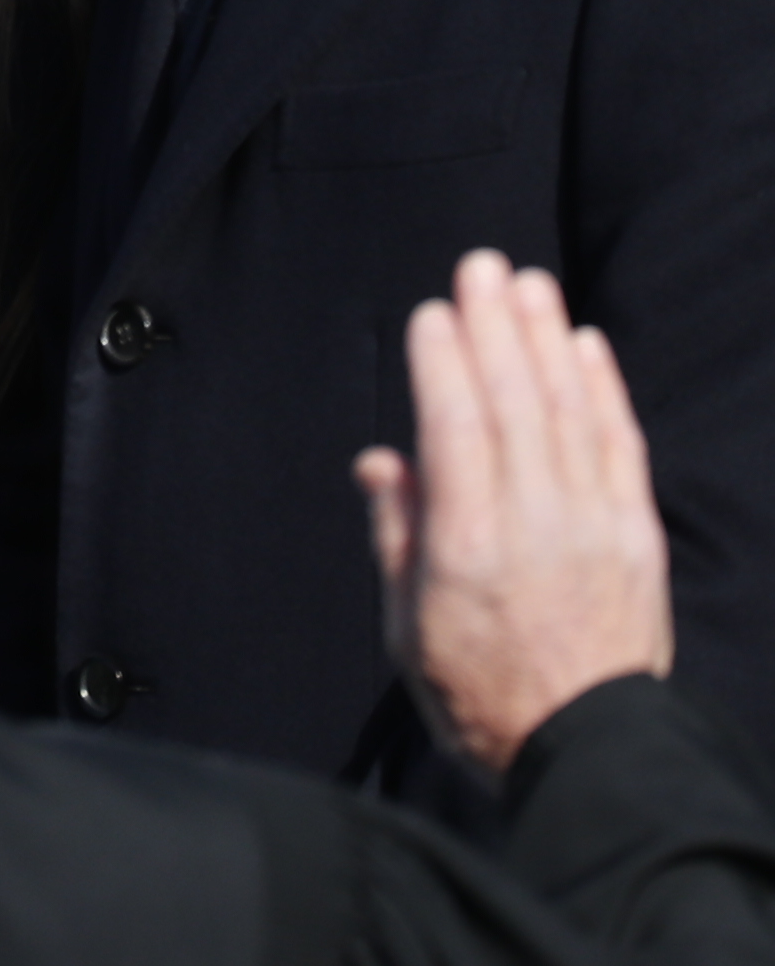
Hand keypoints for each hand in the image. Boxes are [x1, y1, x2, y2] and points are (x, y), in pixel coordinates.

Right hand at [360, 249, 673, 777]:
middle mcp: (536, 528)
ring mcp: (595, 530)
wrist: (588, 752)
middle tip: (483, 266)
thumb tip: (381, 462)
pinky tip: (588, 347)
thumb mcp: (407, 627)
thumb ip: (397, 535)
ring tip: (531, 284)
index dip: (446, 365)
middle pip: (517, 406)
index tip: (434, 312)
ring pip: (571, 414)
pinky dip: (606, 392)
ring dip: (549, 341)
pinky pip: (623, 449)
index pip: (457, 431)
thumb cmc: (480, 696)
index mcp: (468, 550)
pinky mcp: (638, 540)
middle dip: (497, 329)